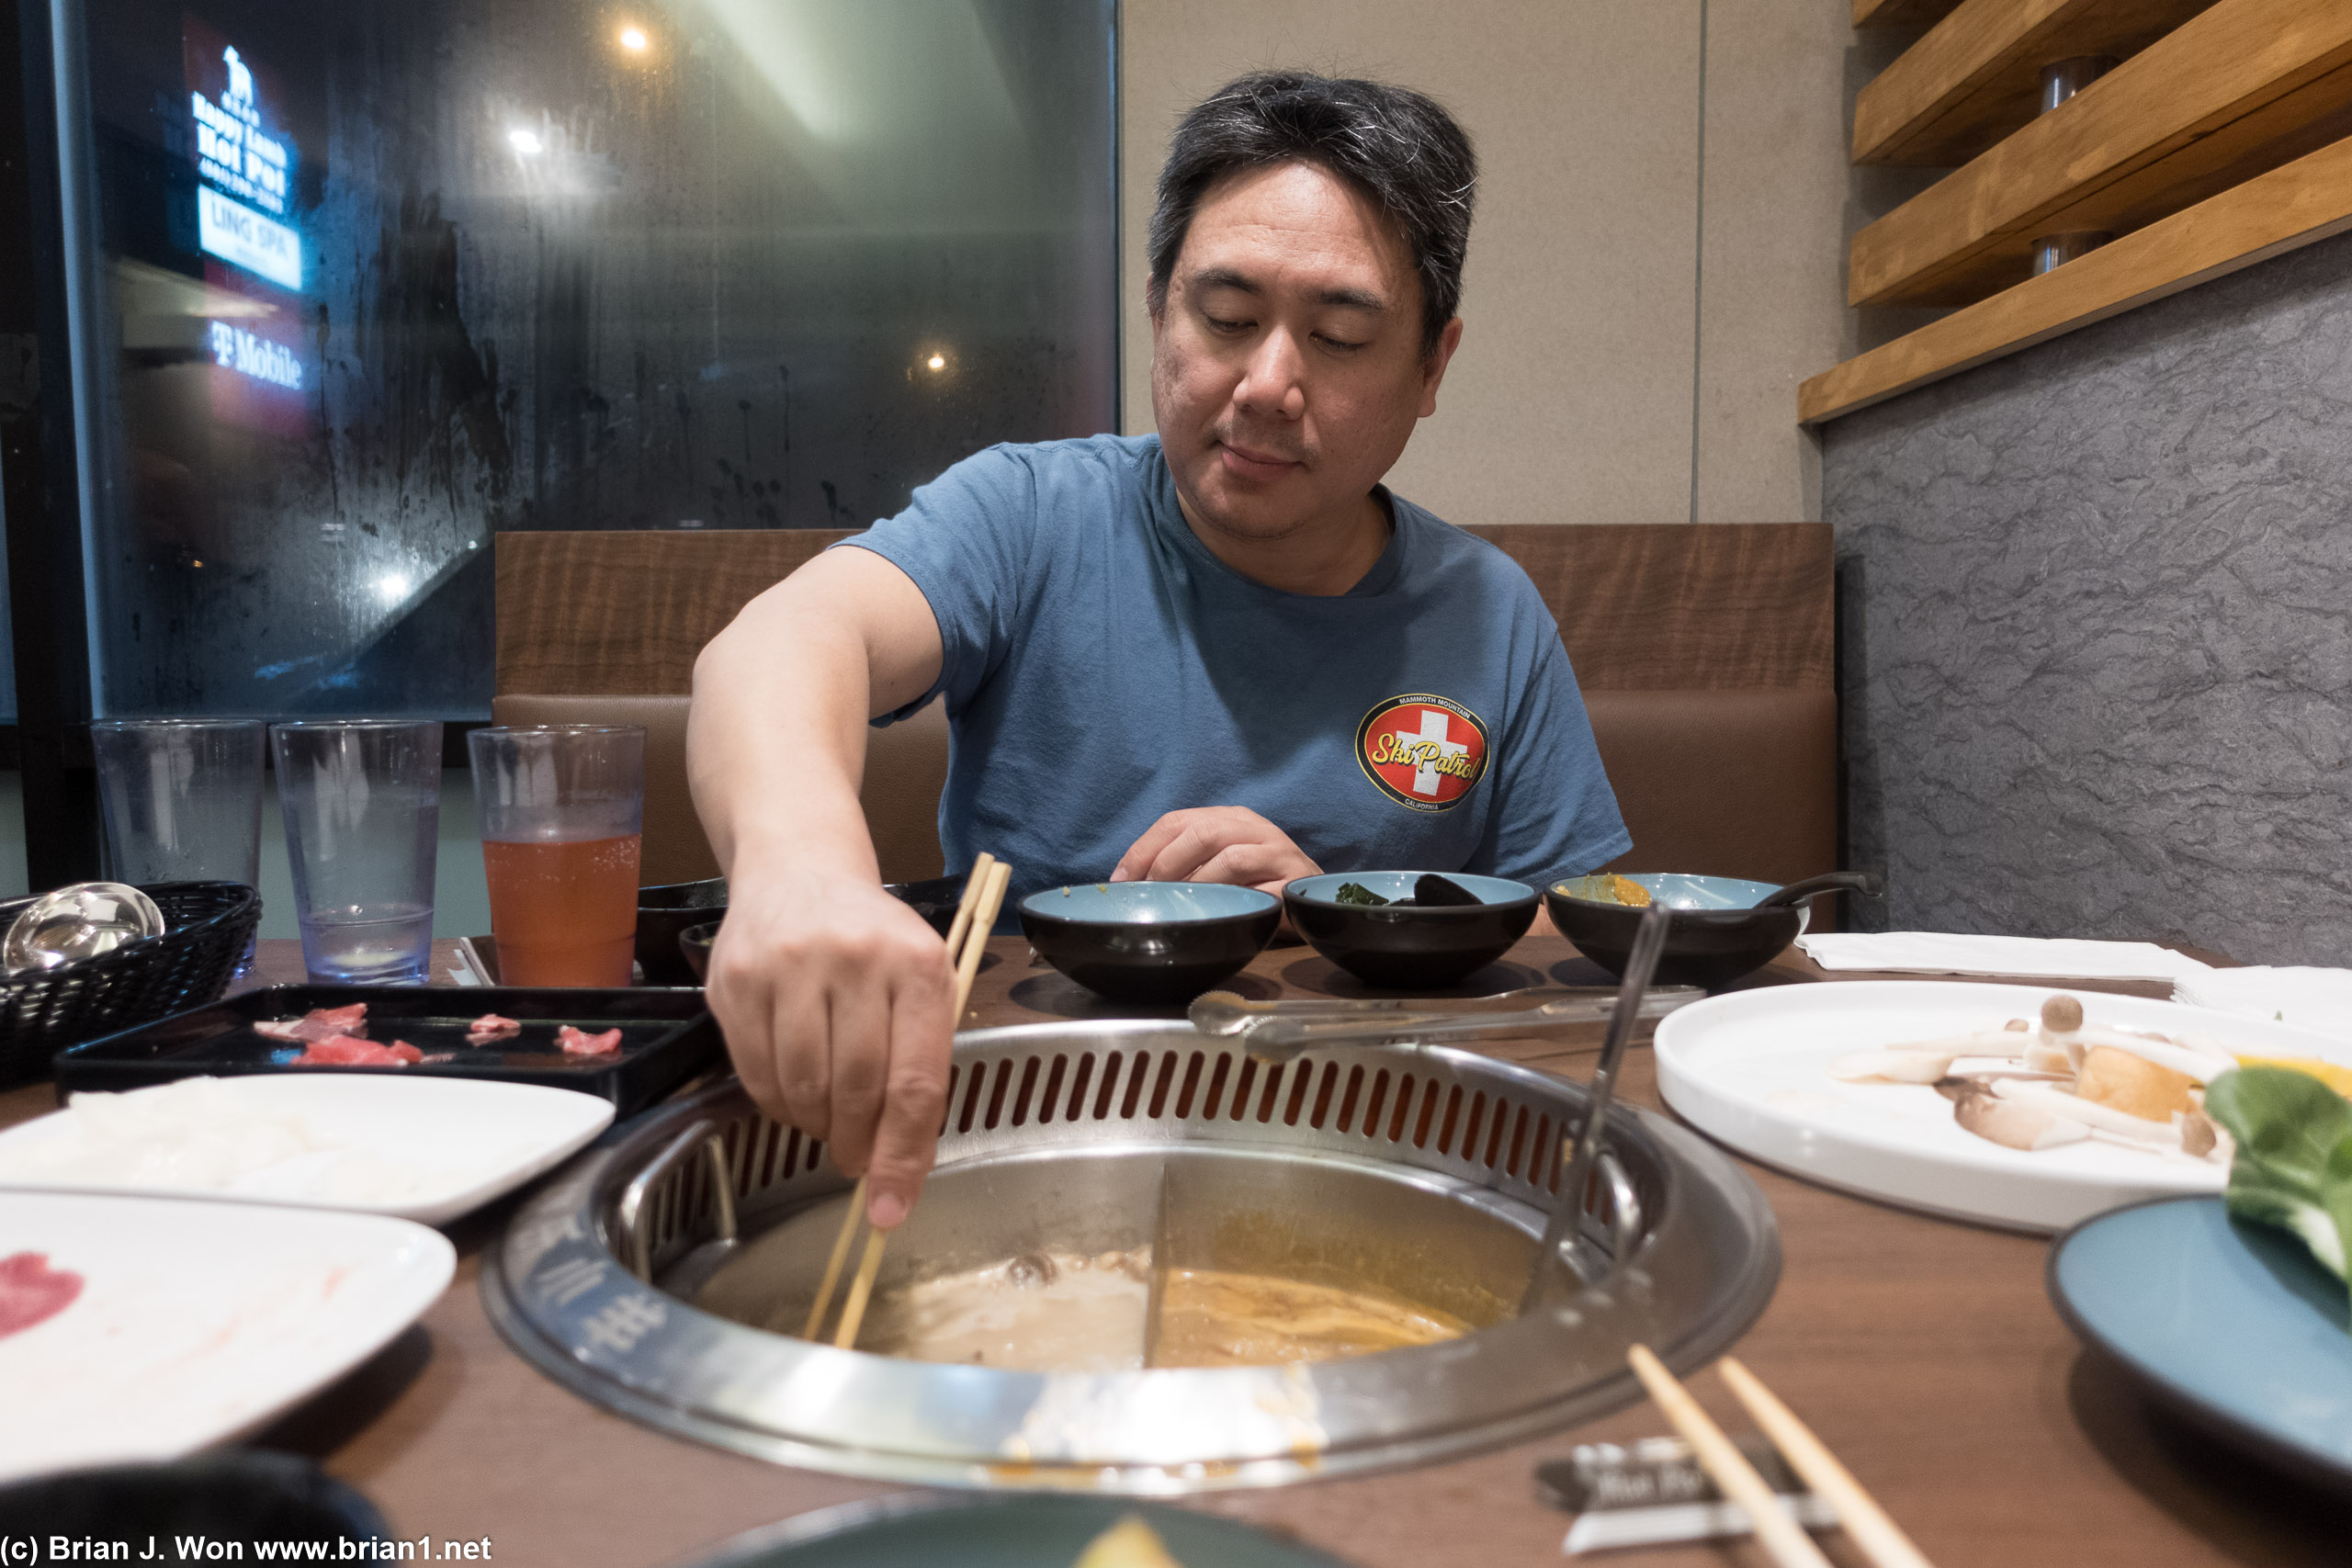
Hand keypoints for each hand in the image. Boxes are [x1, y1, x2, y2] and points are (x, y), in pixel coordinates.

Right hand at [703, 859, 953, 1230]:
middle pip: (857, 1091)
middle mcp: (855, 960)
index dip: (903, 1157)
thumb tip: (901, 1169)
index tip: (891, 1208)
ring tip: (826, 1118)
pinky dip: (777, 1103)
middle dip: (856, 1145)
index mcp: (919, 966)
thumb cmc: (873, 940)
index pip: (914, 1083)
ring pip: (802, 1088)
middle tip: (855, 1161)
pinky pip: (755, 1073)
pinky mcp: (736, 979)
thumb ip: (919, 1066)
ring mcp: (789, 966)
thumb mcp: (918, 983)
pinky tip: (793, 1093)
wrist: (800, 869)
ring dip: (815, 1125)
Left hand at [1111, 806, 1320, 895]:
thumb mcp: (1216, 867)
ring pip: (1226, 855)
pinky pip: (1254, 885)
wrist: (1315, 899)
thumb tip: (1132, 884)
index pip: (1176, 820)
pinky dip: (1228, 896)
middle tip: (1148, 893)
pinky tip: (1215, 910)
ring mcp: (1275, 850)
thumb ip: (1185, 865)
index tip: (1120, 878)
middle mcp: (1251, 826)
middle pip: (1200, 831)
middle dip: (1164, 863)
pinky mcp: (1290, 878)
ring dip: (1195, 882)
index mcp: (1228, 817)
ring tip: (1178, 903)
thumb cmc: (1256, 885)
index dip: (1143, 848)